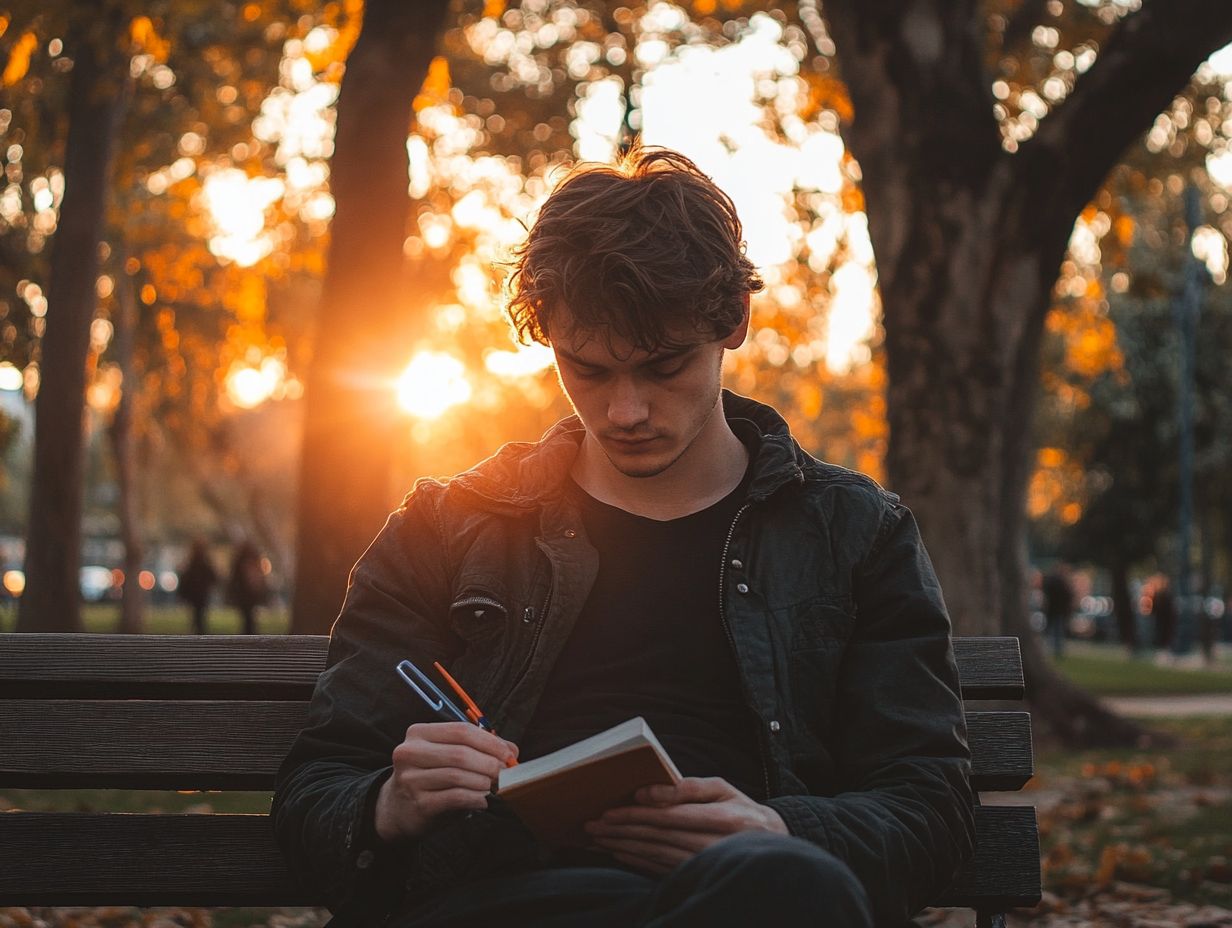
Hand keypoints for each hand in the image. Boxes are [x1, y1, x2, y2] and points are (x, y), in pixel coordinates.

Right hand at [374, 722, 517, 841]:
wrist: (397, 810)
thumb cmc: (429, 777)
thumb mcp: (448, 756)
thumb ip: (478, 748)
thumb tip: (511, 750)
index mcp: (418, 733)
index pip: (461, 731)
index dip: (490, 742)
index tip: (508, 754)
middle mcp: (410, 753)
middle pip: (461, 753)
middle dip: (490, 763)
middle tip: (505, 773)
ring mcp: (411, 779)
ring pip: (458, 775)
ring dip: (484, 782)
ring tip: (494, 787)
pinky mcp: (419, 803)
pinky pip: (456, 797)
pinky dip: (475, 798)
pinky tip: (482, 801)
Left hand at [583, 776, 787, 874]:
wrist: (771, 846)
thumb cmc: (742, 810)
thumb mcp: (724, 789)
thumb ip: (689, 787)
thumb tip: (649, 791)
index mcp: (724, 818)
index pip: (671, 816)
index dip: (637, 814)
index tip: (609, 811)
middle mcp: (715, 845)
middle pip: (658, 837)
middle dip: (621, 831)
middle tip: (591, 826)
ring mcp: (707, 864)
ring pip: (656, 855)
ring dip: (623, 847)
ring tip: (598, 839)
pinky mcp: (698, 876)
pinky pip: (662, 870)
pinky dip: (637, 862)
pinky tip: (619, 854)